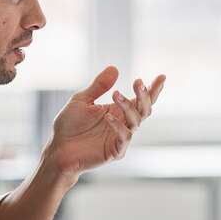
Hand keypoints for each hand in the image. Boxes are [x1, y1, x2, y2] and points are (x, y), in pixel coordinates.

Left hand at [46, 66, 165, 177]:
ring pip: (136, 122)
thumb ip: (99, 86)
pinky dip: (118, 127)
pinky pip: (124, 138)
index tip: (162, 77)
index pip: (140, 99)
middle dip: (145, 96)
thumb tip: (115, 68)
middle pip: (144, 109)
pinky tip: (108, 117)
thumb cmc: (69, 126)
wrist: (58, 148)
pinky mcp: (115, 151)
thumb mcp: (82, 100)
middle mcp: (123, 124)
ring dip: (128, 107)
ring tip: (115, 95)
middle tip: (138, 83)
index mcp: (118, 111)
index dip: (152, 89)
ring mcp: (120, 138)